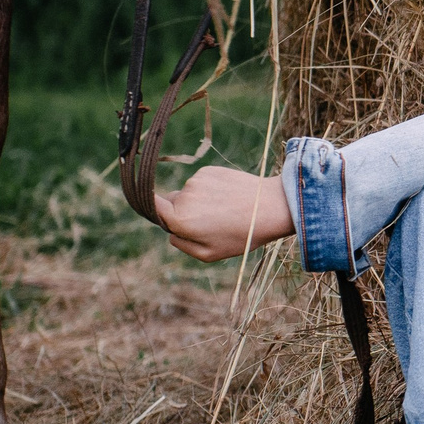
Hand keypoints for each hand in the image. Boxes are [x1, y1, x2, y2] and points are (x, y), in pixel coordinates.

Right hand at [153, 165, 294, 261]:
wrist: (271, 207)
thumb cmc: (241, 235)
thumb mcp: (209, 253)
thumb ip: (182, 244)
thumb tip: (170, 233)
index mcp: (180, 219)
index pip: (151, 208)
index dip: (151, 210)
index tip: (156, 212)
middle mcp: (184, 196)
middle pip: (171, 203)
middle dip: (181, 212)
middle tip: (208, 223)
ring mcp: (196, 181)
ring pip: (188, 193)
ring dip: (199, 201)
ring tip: (225, 211)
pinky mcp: (209, 170)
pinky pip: (201, 182)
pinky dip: (210, 189)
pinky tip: (229, 197)